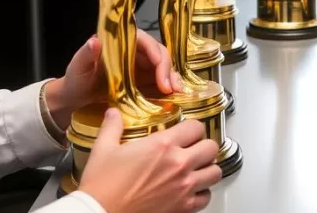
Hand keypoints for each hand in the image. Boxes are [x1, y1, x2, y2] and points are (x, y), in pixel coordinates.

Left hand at [44, 31, 182, 128]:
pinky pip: (161, 80)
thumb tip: (95, 41)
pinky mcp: (145, 81)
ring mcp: (141, 66)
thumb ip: (86, 54)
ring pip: (164, 66)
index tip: (158, 62)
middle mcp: (134, 51)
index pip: (142, 39)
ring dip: (172, 77)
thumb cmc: (76, 79)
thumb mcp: (78, 67)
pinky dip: (169, 87)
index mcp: (120, 42)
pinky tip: (174, 97)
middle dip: (166, 67)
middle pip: (158, 52)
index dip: (152, 49)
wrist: (77, 98)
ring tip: (176, 92)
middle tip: (168, 87)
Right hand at [80, 111, 221, 212]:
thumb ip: (112, 127)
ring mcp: (183, 187)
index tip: (187, 132)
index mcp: (162, 145)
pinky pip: (206, 197)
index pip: (196, 127)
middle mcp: (178, 164)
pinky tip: (191, 190)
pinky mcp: (183, 208)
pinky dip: (202, 193)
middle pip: (211, 147)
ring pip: (215, 172)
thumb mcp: (103, 149)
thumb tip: (113, 113)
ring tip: (196, 169)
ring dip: (207, 169)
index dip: (192, 128)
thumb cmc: (102, 185)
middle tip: (194, 149)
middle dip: (204, 146)